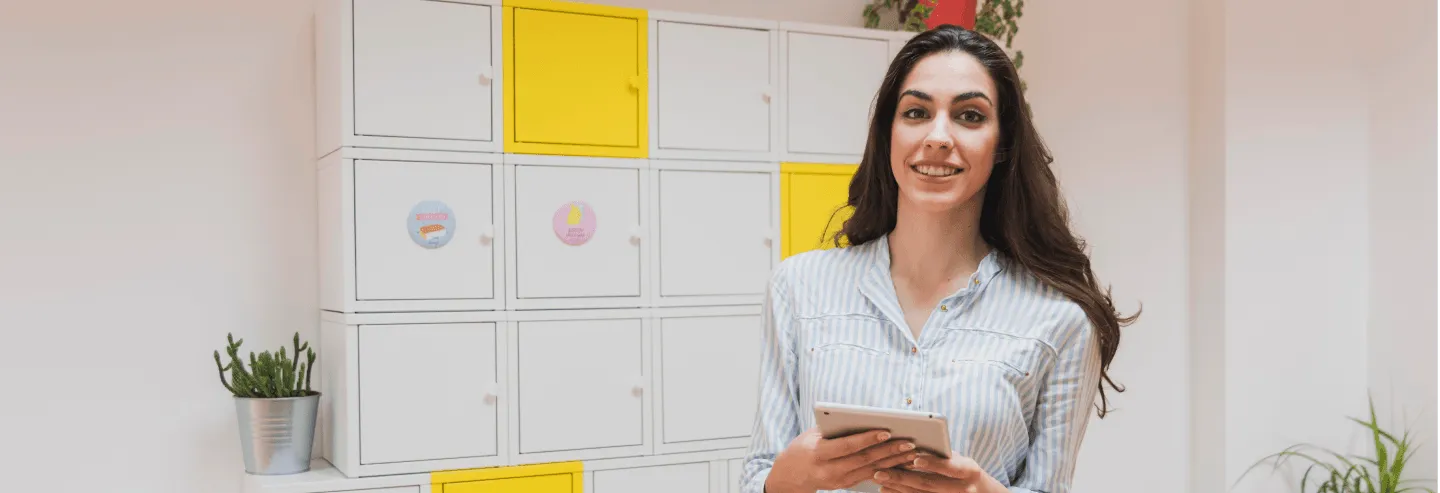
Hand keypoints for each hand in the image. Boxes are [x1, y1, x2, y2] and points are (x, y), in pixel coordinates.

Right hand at [764, 427, 918, 492]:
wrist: (790, 475)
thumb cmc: (803, 447)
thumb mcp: (812, 434)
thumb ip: (835, 428)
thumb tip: (863, 417)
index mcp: (819, 453)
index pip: (847, 446)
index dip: (868, 439)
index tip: (887, 431)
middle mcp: (829, 470)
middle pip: (864, 460)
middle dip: (889, 451)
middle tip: (909, 442)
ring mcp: (838, 481)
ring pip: (871, 470)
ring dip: (893, 462)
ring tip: (912, 453)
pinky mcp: (845, 485)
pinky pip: (870, 476)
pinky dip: (887, 469)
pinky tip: (901, 463)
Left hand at [870, 452, 1006, 492]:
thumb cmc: (965, 470)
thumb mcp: (960, 459)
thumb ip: (941, 452)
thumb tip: (914, 441)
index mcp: (968, 470)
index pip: (949, 467)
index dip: (932, 463)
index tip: (914, 459)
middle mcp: (962, 488)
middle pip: (928, 483)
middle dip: (902, 477)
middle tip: (881, 471)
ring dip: (897, 487)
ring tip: (879, 478)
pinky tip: (887, 489)